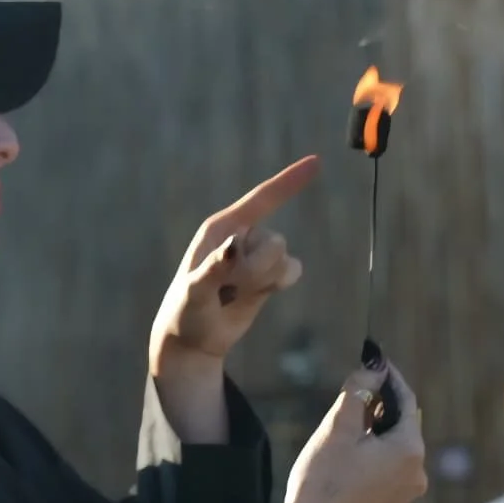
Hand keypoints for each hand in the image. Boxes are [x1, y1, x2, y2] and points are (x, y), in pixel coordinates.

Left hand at [150, 156, 319, 367]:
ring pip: (284, 258)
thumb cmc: (186, 312)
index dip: (289, 181)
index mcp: (221, 228)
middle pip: (275, 242)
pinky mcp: (268, 274)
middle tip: (227, 289)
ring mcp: (257, 255)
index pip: (262, 198)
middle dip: (256, 271)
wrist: (194, 341)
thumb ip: (215, 267)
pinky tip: (255, 296)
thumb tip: (234, 246)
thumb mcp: (194, 291)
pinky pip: (293, 271)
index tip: (317, 161)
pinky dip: (278, 285)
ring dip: (264, 281)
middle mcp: (242, 235)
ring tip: (235, 293)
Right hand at [259, 361, 427, 502]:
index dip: (389, 375)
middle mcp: (417, 472)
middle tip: (355, 383)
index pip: (406, 400)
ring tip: (347, 416)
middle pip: (402, 422)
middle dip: (380, 402)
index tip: (375, 355)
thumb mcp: (338, 427)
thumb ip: (359, 390)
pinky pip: (389, 465)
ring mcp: (406, 492)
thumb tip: (374, 366)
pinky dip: (374, 449)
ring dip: (375, 426)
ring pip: (394, 444)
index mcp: (410, 451)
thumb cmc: (321, 481)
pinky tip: (348, 448)